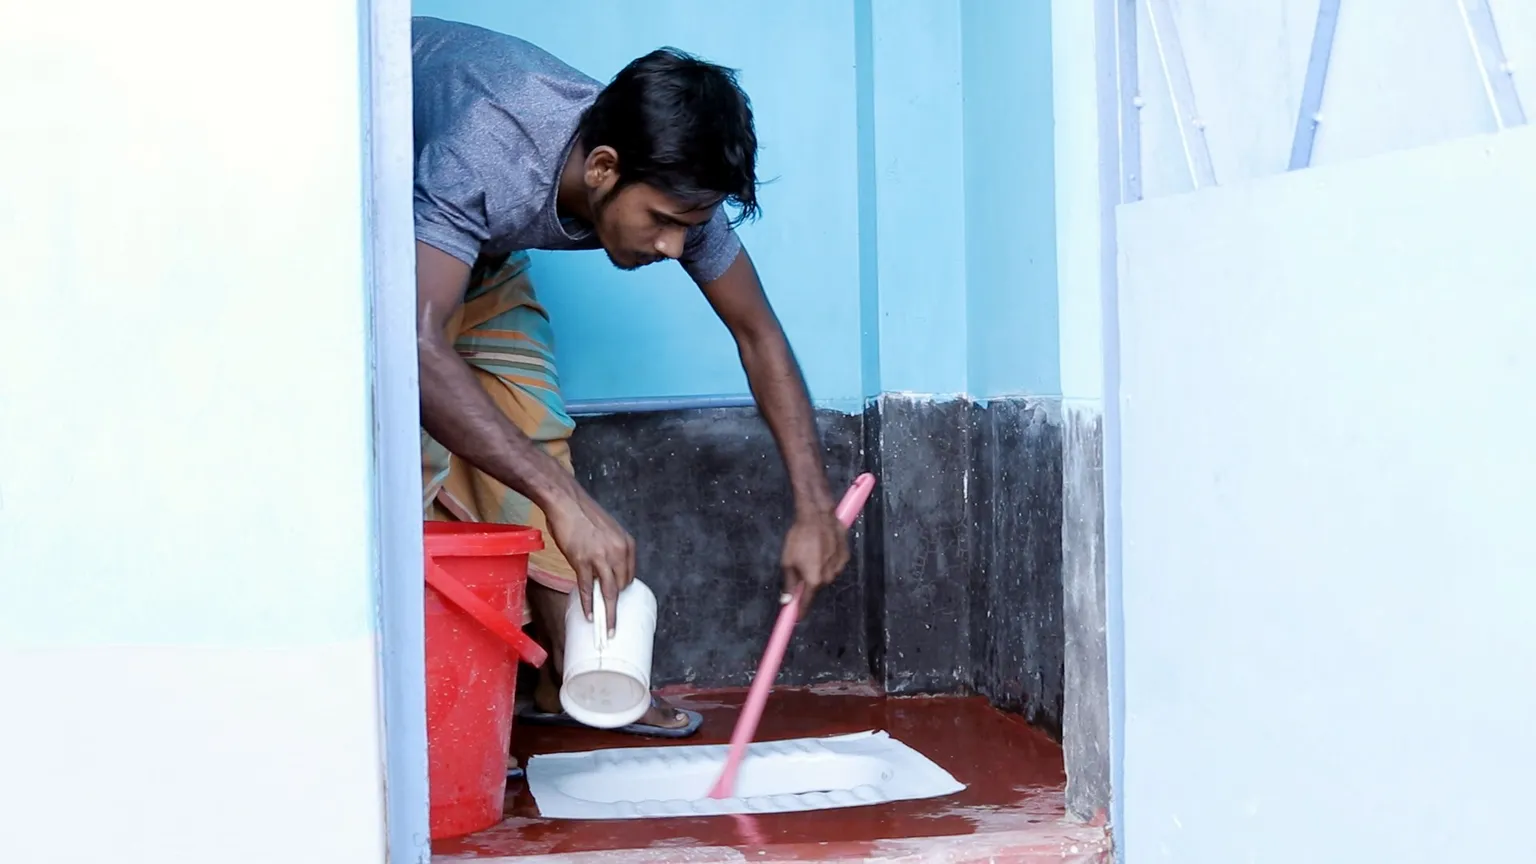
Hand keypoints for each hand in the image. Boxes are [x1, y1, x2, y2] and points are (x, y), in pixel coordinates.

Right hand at [545, 487, 634, 634]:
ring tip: (607, 630)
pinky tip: (589, 616)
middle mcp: (618, 551)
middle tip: (611, 620)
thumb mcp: (607, 532)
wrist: (566, 501)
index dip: (622, 590)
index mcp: (626, 544)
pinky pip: (587, 588)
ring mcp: (600, 557)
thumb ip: (611, 551)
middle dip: (616, 604)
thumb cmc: (583, 515)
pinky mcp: (582, 561)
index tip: (617, 601)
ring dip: (608, 614)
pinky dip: (588, 604)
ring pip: (608, 592)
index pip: (629, 575)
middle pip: (621, 586)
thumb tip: (607, 571)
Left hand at [780, 508, 850, 619]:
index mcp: (813, 580)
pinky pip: (834, 565)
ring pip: (826, 576)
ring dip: (819, 570)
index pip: (807, 603)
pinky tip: (821, 548)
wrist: (817, 516)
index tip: (795, 618)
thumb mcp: (787, 562)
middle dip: (808, 582)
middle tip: (800, 568)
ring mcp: (839, 567)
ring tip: (811, 552)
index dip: (800, 612)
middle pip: (816, 588)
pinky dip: (828, 560)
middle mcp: (829, 577)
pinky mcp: (845, 556)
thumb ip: (789, 584)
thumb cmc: (799, 538)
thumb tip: (787, 601)